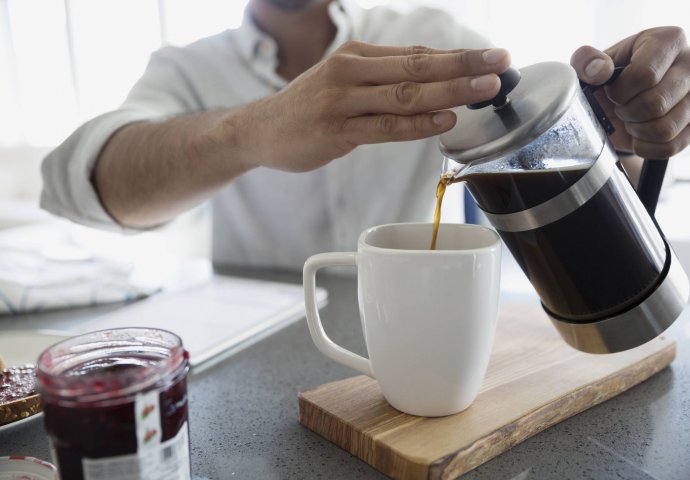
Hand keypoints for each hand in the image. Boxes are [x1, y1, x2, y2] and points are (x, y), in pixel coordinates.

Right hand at [228, 41, 509, 171]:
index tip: (493, 56)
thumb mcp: (344, 80)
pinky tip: (445, 121)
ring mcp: (342, 101)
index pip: (416, 54)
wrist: (261, 130)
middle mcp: (350, 72)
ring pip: (405, 95)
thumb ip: (384, 79)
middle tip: (501, 64)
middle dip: (463, 65)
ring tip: (485, 89)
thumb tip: (435, 76)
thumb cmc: (309, 107)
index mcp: (357, 57)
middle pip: (417, 68)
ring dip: (449, 91)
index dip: (458, 56)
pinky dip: (418, 125)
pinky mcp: (336, 131)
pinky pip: (385, 127)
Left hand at [571, 26, 689, 158]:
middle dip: (627, 112)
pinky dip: (646, 147)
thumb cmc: (612, 76)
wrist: (627, 99)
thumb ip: (586, 61)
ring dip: (637, 130)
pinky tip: (639, 134)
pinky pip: (670, 147)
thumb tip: (598, 71)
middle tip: (620, 107)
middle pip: (656, 104)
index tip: (612, 92)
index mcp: (668, 41)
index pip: (645, 74)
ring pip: (665, 129)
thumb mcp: (594, 63)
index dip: (620, 92)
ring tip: (631, 119)